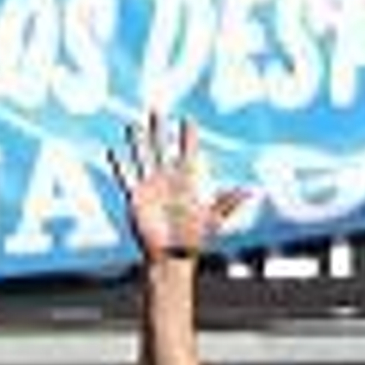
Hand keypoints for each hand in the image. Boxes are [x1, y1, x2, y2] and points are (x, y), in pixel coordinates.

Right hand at [108, 115, 247, 266]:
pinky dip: (119, 165)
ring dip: (138, 142)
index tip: (189, 118)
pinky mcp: (136, 198)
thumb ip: (229, 203)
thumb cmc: (194, 241)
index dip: (189, 136)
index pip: (188, 152)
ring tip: (132, 124)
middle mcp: (167, 180)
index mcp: (186, 182)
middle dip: (158, 128)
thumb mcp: (214, 219)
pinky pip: (126, 178)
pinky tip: (112, 151)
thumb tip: (252, 191)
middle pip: (161, 147)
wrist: (172, 258)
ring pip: (142, 158)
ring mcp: (151, 187)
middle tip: (156, 106)